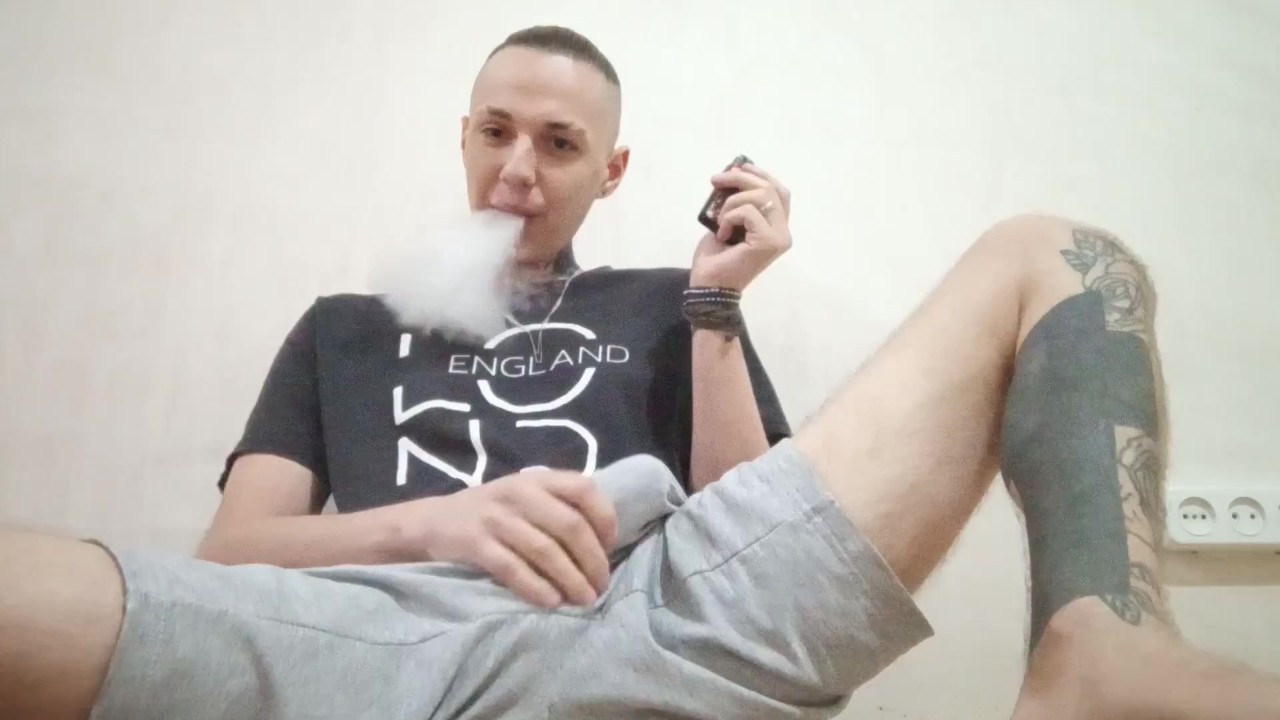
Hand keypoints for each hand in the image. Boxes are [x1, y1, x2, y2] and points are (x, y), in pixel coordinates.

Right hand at [400, 470, 617, 607]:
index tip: (611, 547)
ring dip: (571, 579)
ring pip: (545, 551)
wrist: (433, 522)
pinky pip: (513, 569)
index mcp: (537, 479)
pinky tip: (551, 602)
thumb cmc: (493, 512)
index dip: (604, 518)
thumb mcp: (525, 496)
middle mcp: (518, 493)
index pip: (584, 489)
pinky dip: (536, 588)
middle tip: (601, 586)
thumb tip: (604, 544)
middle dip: (592, 560)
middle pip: (570, 526)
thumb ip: (558, 506)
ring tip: (584, 600)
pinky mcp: (475, 543)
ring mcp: (495, 518)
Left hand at [691, 162, 792, 291]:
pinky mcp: (769, 241)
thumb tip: (735, 173)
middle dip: (741, 178)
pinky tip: (722, 233)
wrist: (709, 286)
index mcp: (777, 227)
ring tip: (719, 219)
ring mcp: (779, 237)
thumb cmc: (716, 259)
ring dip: (731, 201)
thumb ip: (739, 202)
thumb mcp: (728, 221)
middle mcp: (784, 231)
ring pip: (760, 196)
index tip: (737, 167)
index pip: (779, 191)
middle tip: (716, 180)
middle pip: (770, 189)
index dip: (760, 174)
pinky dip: (729, 216)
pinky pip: (748, 212)